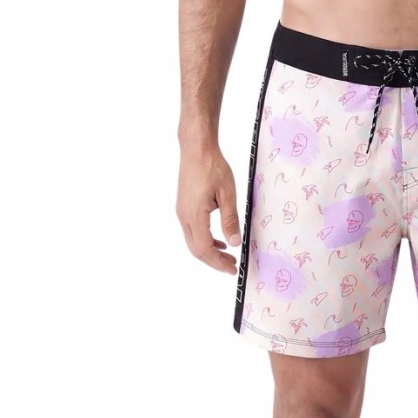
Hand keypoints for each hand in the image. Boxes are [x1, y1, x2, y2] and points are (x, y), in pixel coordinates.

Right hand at [176, 146, 240, 274]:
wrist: (196, 149)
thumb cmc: (212, 167)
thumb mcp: (227, 193)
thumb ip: (230, 220)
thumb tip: (235, 242)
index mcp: (194, 216)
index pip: (205, 249)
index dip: (218, 263)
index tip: (232, 269)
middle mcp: (184, 217)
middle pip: (196, 250)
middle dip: (214, 262)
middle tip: (232, 266)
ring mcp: (182, 212)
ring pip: (193, 242)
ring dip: (209, 252)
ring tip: (227, 256)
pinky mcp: (184, 207)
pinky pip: (192, 231)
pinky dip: (204, 240)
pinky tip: (218, 240)